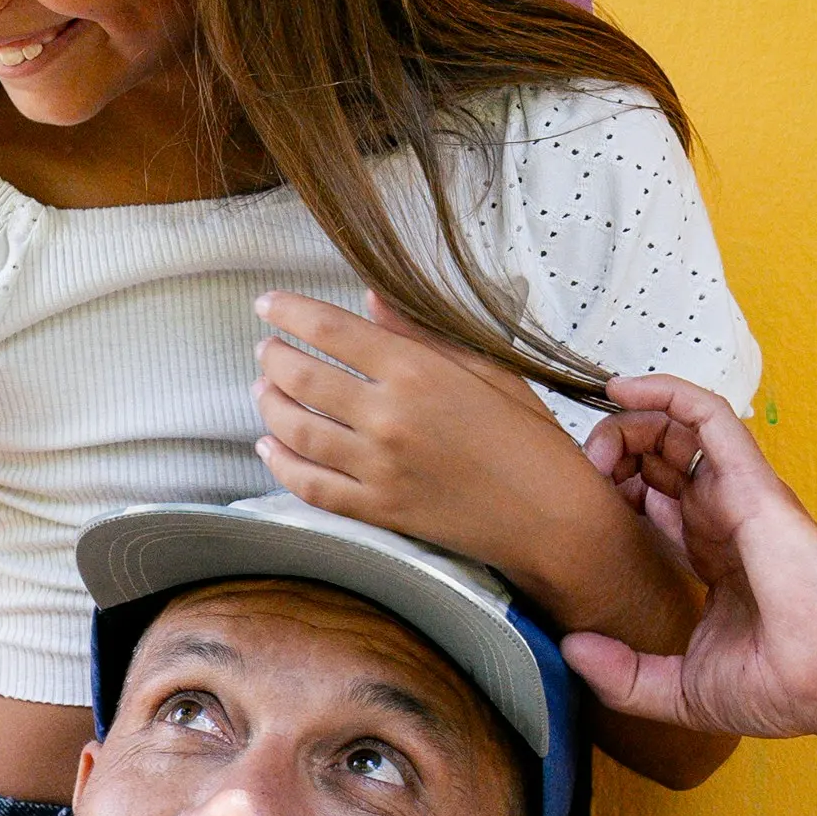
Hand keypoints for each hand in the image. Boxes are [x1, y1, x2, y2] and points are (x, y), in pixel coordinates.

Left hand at [254, 286, 595, 579]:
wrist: (552, 516)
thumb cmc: (528, 437)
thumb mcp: (485, 368)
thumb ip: (420, 333)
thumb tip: (369, 299)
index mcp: (418, 371)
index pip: (331, 330)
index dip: (288, 312)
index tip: (267, 304)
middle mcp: (390, 417)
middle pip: (302, 378)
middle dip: (274, 357)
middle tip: (266, 349)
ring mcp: (379, 468)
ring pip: (296, 431)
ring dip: (270, 406)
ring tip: (264, 390)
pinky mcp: (378, 510)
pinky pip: (309, 486)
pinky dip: (280, 464)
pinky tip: (269, 447)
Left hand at [568, 384, 816, 743]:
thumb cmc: (788, 688)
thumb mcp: (682, 691)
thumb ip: (623, 676)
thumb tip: (572, 648)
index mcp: (716, 560)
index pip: (659, 505)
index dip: (616, 494)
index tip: (578, 505)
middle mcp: (727, 521)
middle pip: (663, 462)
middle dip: (616, 453)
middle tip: (583, 470)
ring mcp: (741, 499)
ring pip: (680, 431)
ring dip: (630, 422)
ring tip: (595, 441)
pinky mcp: (751, 485)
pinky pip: (709, 417)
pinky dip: (667, 392)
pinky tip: (623, 389)